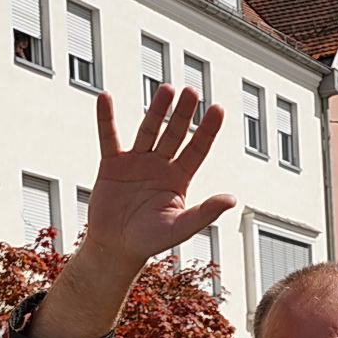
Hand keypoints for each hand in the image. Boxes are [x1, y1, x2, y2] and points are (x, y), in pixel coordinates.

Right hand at [85, 86, 235, 266]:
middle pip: (175, 134)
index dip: (207, 130)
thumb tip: (231, 200)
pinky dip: (106, 119)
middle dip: (183, 114)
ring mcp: (137, 162)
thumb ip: (205, 213)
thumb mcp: (180, 228)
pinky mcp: (112, 165)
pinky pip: (109, 138)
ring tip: (166, 89)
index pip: (198, 149)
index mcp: (179, 179)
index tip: (217, 109)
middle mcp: (160, 166)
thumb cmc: (149, 241)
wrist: (116, 248)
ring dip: (157, 110)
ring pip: (149, 130)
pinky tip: (105, 98)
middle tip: (192, 92)